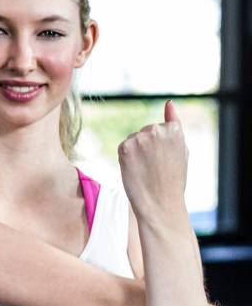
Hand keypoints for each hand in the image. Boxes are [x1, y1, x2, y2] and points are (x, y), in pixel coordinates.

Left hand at [118, 101, 189, 223]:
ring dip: (137, 150)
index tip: (166, 159)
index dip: (163, 146)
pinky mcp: (124, 147)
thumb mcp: (181, 149)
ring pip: (134, 138)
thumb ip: (174, 125)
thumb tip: (169, 103)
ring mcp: (140, 137)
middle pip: (147, 131)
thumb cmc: (173, 178)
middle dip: (148, 145)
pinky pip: (124, 146)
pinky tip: (135, 168)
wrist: (160, 202)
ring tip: (146, 168)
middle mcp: (156, 129)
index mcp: (174, 129)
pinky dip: (126, 157)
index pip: (163, 127)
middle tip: (156, 166)